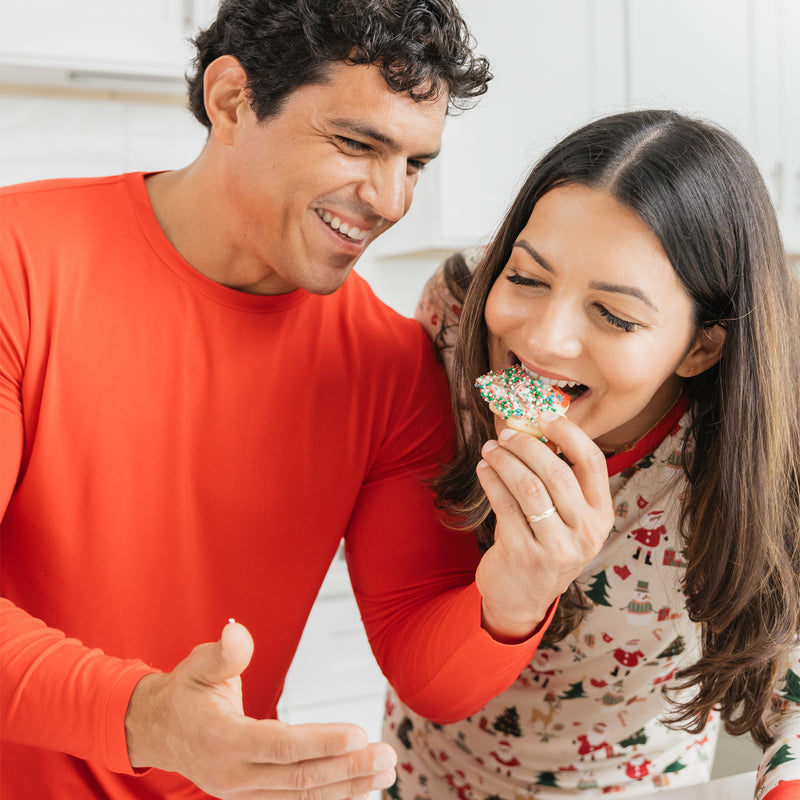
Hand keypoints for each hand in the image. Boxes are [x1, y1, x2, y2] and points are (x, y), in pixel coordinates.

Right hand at [125, 620, 396, 798]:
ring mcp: (242, 792)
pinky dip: (329, 795)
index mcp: (222, 741)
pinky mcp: (252, 796)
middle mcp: (233, 775)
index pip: (280, 746)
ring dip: (347, 786)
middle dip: (348, 769)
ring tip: (384, 773)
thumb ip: (224, 653)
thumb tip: (236, 631)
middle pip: (299, 778)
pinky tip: (359, 786)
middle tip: (386, 756)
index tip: (358, 734)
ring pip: (301, 796)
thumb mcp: (198, 665)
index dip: (321, 742)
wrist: (158, 731)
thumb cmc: (185, 693)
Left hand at [475, 411, 612, 641]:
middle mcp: (586, 532)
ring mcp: (557, 547)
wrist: (522, 597)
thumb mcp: (564, 517)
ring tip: (489, 450)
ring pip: (529, 487)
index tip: (543, 414)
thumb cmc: (542, 544)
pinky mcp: (524, 555)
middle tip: (506, 434)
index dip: (568, 433)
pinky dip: (492, 481)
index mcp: (601, 514)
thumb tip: (532, 427)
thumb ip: (556, 479)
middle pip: (557, 472)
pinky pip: (505, 506)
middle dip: (526, 445)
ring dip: (505, 461)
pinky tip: (484, 471)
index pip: (592, 462)